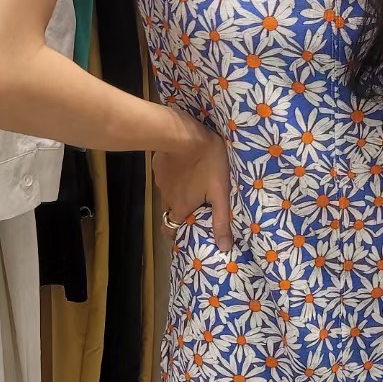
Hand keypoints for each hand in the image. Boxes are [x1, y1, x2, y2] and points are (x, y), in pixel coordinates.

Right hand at [155, 118, 232, 251]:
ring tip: (191, 185)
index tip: (184, 232)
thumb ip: (221, 219)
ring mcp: (160, 181)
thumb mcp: (220, 192)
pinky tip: (183, 168)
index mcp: (180, 208)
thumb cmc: (207, 163)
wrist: (184, 134)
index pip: (170, 230)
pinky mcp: (158, 166)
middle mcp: (166, 198)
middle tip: (192, 208)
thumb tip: (224, 247)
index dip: (175, 233)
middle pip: (169, 213)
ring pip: (167, 194)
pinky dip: (173, 178)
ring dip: (176, 194)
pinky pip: (165, 178)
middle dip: (177, 214)